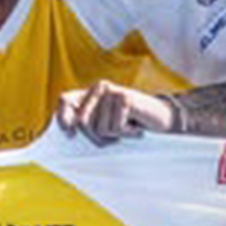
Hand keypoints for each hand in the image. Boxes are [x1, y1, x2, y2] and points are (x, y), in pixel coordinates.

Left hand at [54, 80, 177, 143]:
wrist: (162, 120)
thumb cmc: (131, 124)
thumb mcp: (105, 125)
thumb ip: (87, 124)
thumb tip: (69, 130)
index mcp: (90, 93)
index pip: (64, 100)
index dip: (63, 118)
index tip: (70, 135)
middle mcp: (99, 88)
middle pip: (82, 122)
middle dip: (97, 137)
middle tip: (114, 136)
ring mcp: (112, 91)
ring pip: (100, 128)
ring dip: (115, 136)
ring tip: (128, 128)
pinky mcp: (125, 97)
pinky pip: (115, 128)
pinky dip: (127, 133)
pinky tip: (136, 127)